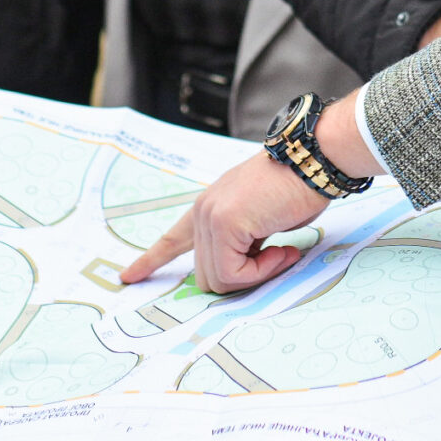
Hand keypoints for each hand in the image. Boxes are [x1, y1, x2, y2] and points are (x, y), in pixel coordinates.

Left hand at [123, 152, 326, 292]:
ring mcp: (211, 216)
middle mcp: (203, 211)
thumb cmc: (298, 188)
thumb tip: (242, 269)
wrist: (312, 161)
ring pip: (220, 279)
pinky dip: (263, 271)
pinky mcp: (225, 224)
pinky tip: (284, 249)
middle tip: (277, 257)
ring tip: (284, 250)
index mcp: (209, 207)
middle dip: (243, 278)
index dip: (151, 259)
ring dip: (257, 275)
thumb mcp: (261, 219)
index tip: (128, 275)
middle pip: (206, 275)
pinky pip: (236, 274)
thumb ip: (244, 241)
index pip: (172, 238)